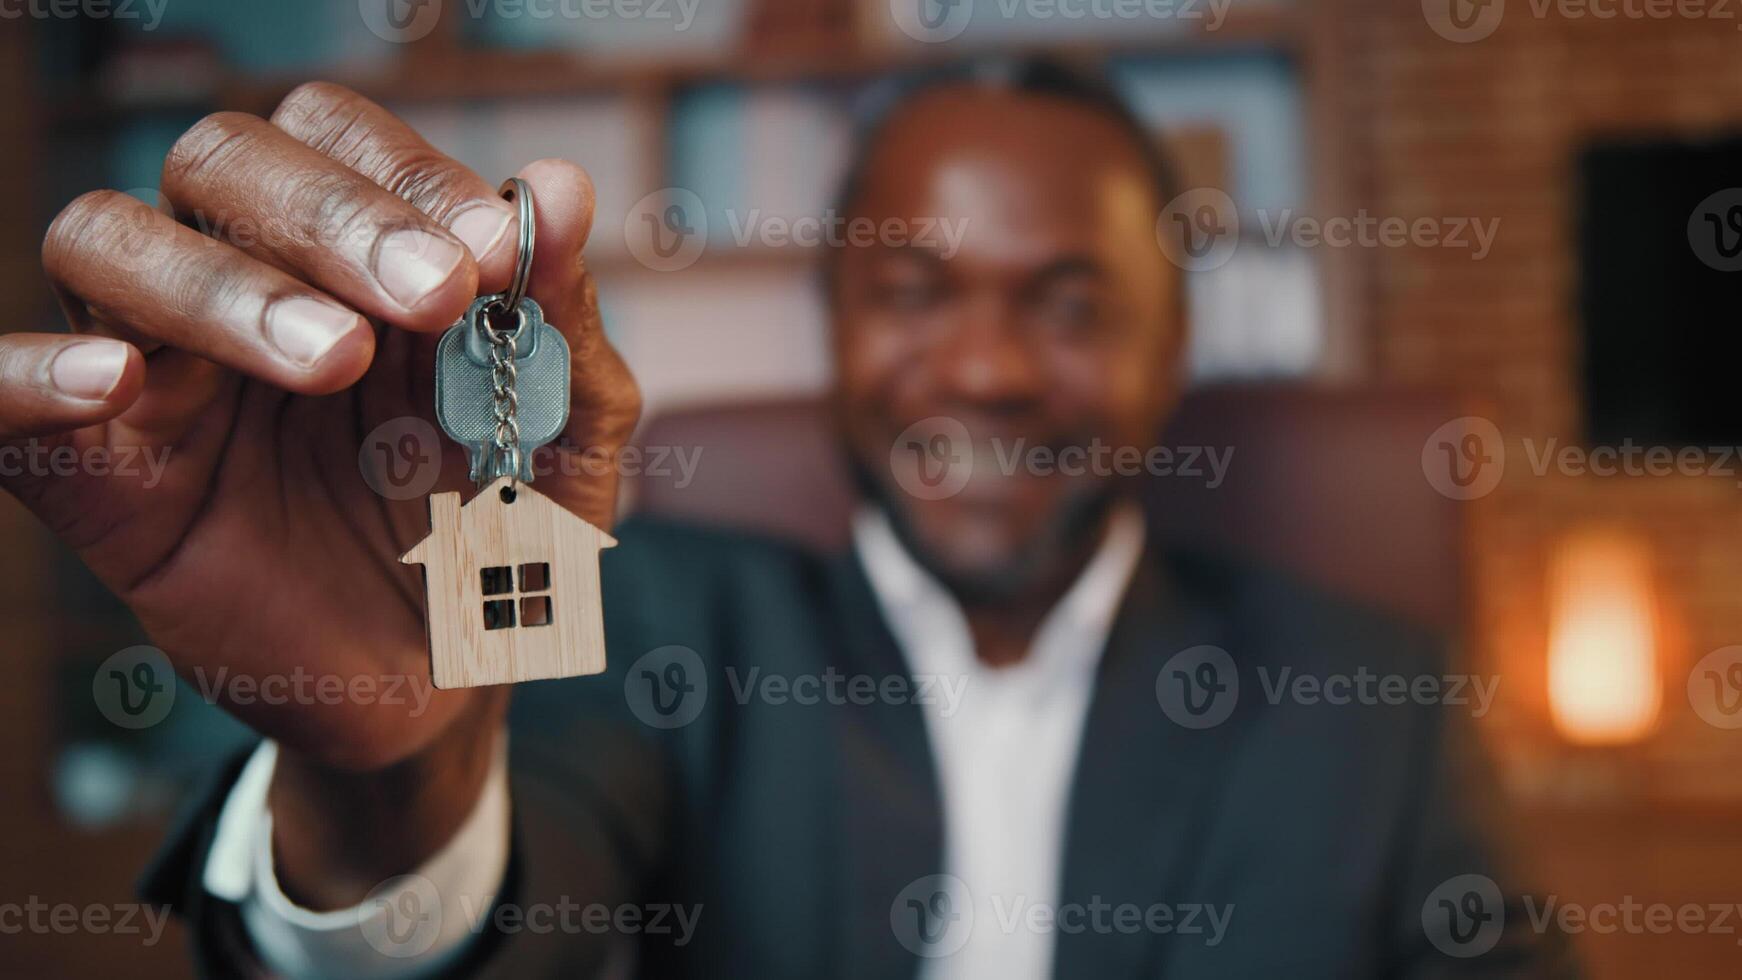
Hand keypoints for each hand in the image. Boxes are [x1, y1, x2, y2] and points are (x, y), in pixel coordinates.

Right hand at [16, 82, 640, 901]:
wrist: (450, 685)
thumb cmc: (503, 535)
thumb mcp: (561, 437)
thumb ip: (561, 322)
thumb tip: (562, 187)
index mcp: (354, 259)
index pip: (333, 136)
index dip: (403, 170)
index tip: (493, 247)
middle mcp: (245, 288)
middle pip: (218, 161)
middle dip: (332, 216)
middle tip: (435, 296)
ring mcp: (164, 379)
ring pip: (107, 244)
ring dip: (219, 283)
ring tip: (332, 361)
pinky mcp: (104, 483)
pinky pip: (3, 406)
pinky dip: (28, 374)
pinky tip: (113, 381)